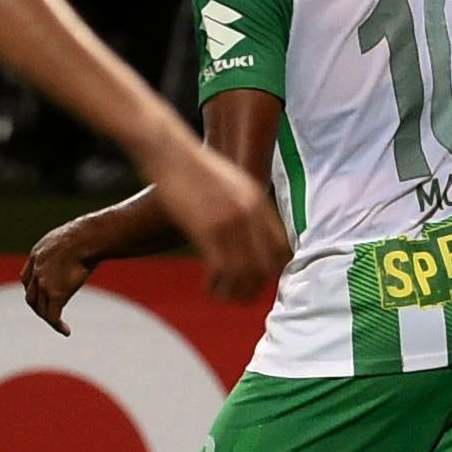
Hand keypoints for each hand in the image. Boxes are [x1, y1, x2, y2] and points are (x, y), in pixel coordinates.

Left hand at [22, 221, 97, 333]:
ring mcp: (44, 283)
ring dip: (49, 318)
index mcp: (37, 255)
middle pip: (31, 296)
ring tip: (60, 325)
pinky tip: (66, 331)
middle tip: (50, 314)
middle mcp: (36, 270)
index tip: (43, 295)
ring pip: (41, 309)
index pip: (27, 279)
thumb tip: (81, 245)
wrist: (85, 239)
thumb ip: (67, 246)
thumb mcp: (69, 237)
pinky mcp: (55, 294)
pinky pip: (53, 316)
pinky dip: (57, 326)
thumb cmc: (86, 235)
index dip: (33, 289)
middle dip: (38, 307)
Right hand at [150, 141, 291, 302]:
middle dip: (256, 286)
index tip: (262, 280)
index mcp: (259, 201)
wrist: (170, 153)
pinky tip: (209, 290)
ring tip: (225, 298)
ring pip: (242, 272)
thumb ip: (248, 207)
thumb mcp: (233, 182)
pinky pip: (219, 269)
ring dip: (234, 291)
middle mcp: (249, 213)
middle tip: (244, 297)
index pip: (281, 247)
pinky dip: (216, 286)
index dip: (274, 269)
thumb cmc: (196, 168)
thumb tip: (253, 234)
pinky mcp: (206, 229)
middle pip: (265, 265)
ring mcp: (229, 221)